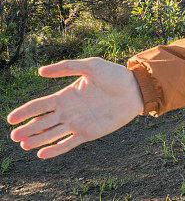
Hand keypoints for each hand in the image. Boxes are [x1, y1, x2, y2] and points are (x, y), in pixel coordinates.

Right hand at [7, 57, 144, 158]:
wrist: (135, 89)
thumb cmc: (114, 75)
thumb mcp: (90, 65)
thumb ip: (67, 67)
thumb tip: (40, 71)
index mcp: (66, 95)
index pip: (40, 106)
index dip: (25, 112)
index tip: (10, 118)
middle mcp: (68, 111)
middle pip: (42, 122)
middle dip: (27, 129)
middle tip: (14, 136)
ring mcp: (77, 123)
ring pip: (52, 134)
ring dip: (38, 140)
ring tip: (24, 145)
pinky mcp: (89, 133)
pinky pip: (68, 143)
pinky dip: (55, 150)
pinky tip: (42, 154)